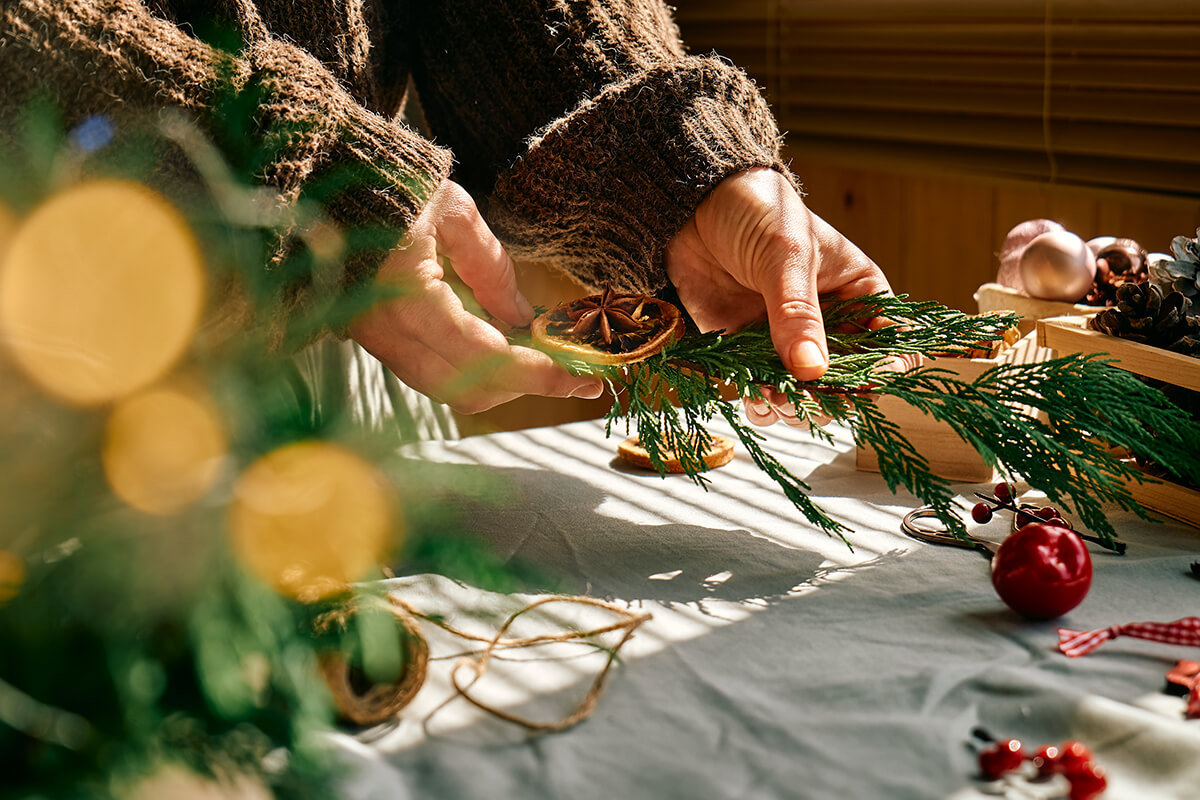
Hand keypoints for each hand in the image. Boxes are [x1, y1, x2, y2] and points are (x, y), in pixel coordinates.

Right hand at [349, 180, 601, 413]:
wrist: (319, 175)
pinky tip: (499, 348)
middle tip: (571, 376)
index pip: (484, 358)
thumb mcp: (453, 212)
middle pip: (466, 389)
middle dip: (523, 388)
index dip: (537, 374)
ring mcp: (374, 340)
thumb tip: (520, 316)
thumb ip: (490, 267)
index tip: (579, 380)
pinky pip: (427, 371)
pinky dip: (469, 370)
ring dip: (497, 383)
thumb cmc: (388, 183)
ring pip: (446, 388)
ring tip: (540, 363)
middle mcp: (386, 333)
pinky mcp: (372, 338)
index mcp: (407, 299)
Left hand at [665, 167, 892, 426]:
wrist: (693, 207)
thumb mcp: (785, 255)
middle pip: (848, 378)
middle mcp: (831, 322)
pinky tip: (754, 397)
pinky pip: (765, 389)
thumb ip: (798, 313)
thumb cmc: (757, 211)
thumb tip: (814, 370)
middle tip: (809, 400)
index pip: (891, 339)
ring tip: (776, 400)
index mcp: (859, 291)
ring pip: (807, 392)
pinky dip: (761, 401)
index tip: (863, 384)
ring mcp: (790, 339)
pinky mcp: (752, 350)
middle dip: (832, 397)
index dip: (884, 367)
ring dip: (795, 405)